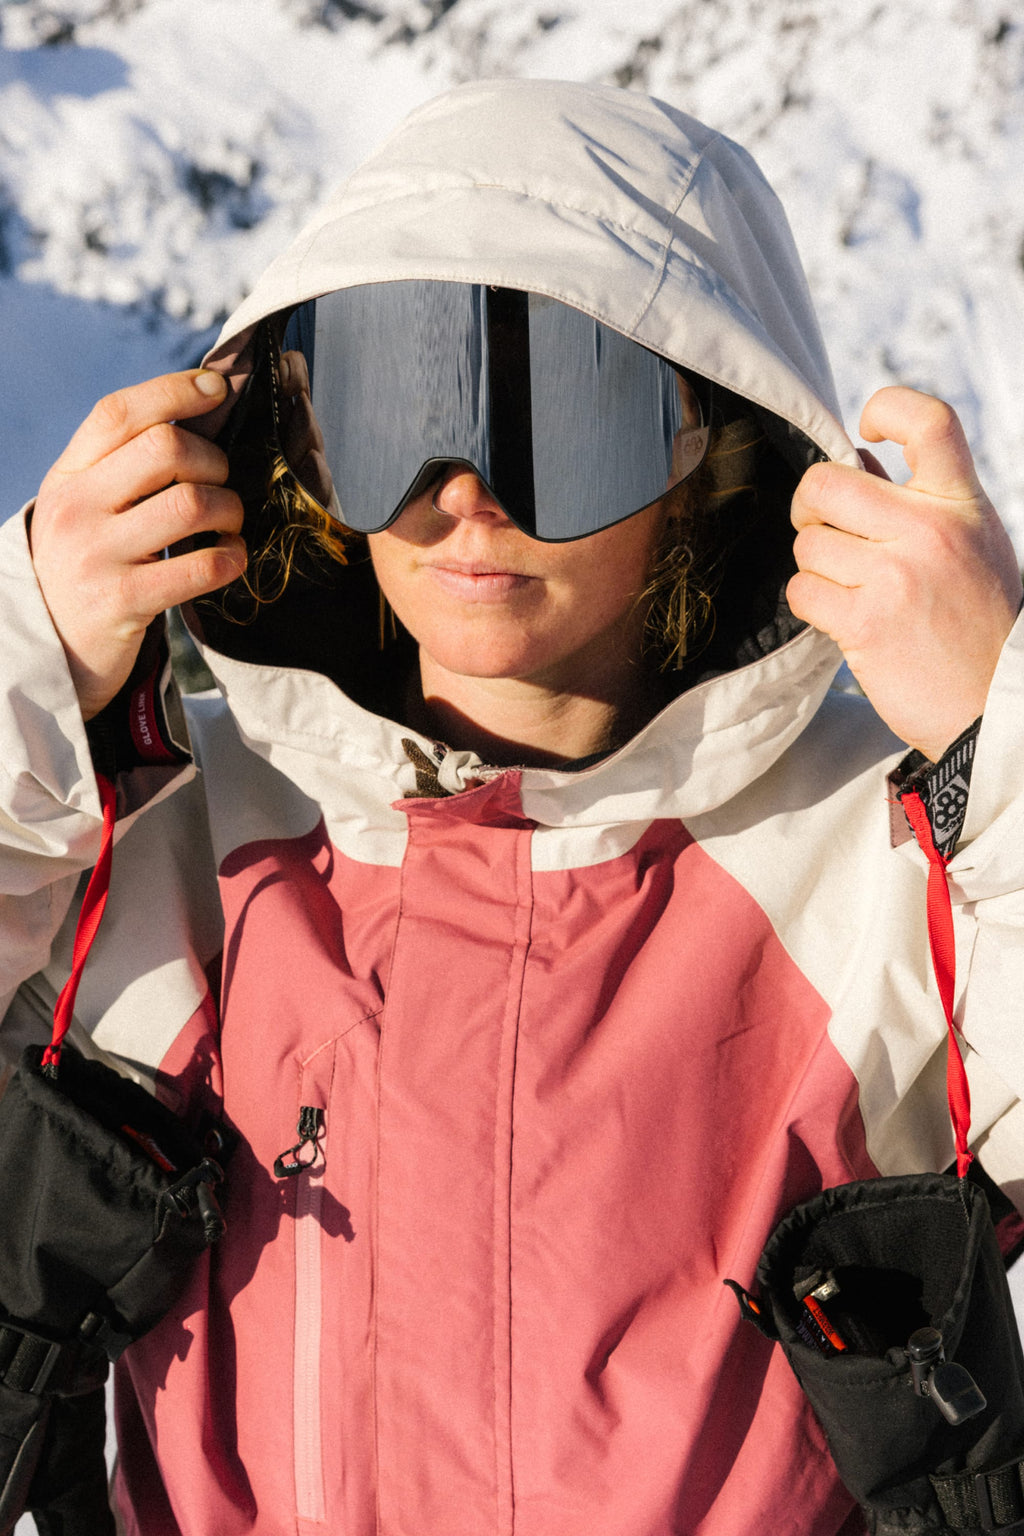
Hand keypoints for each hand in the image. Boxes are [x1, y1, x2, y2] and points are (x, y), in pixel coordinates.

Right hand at [30, 370, 245, 720]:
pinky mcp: (124, 601)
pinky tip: (230, 558)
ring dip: (230, 510)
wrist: (47, 649)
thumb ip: (121, 467)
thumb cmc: (83, 568)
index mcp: (68, 476)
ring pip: (191, 503)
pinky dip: (231, 558)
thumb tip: (196, 415)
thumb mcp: (82, 508)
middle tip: (222, 483)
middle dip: (214, 460)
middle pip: (165, 449)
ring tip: (228, 524)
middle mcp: (76, 508)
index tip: (216, 389)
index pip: (119, 413)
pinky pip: (201, 567)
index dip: (174, 391)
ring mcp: (98, 555)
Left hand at [787, 387, 1021, 761]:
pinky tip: (844, 618)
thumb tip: (854, 458)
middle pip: (825, 482)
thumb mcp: (972, 543)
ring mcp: (897, 575)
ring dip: (816, 567)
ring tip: (850, 588)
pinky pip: (803, 591)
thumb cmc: (978, 624)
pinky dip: (813, 604)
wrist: (994, 705)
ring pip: (807, 543)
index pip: (928, 420)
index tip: (864, 432)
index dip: (886, 409)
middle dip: (809, 507)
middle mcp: (931, 530)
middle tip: (822, 528)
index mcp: (962, 502)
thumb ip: (919, 501)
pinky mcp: (867, 622)